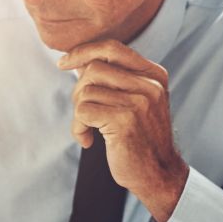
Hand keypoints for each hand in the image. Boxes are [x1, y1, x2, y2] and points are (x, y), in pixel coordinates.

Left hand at [59, 39, 188, 221]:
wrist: (158, 173)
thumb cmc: (140, 139)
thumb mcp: (136, 103)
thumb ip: (115, 81)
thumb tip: (80, 61)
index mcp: (154, 75)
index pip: (112, 48)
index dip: (83, 52)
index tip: (63, 63)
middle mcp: (149, 84)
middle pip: (94, 69)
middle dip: (78, 91)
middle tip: (83, 115)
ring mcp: (138, 101)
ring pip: (86, 91)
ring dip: (78, 115)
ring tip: (88, 131)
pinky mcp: (124, 120)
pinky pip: (83, 111)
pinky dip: (78, 128)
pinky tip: (88, 141)